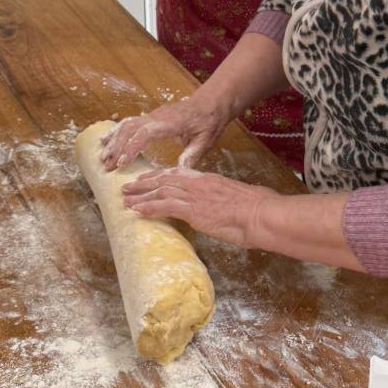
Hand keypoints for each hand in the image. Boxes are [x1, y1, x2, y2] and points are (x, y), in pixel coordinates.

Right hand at [100, 95, 230, 170]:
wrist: (212, 102)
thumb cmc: (210, 120)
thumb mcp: (206, 140)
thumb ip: (192, 155)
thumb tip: (180, 172)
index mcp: (170, 123)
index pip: (144, 134)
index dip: (130, 148)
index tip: (121, 163)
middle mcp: (157, 116)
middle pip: (130, 129)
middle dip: (116, 147)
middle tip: (106, 166)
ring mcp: (152, 115)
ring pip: (126, 124)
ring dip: (113, 140)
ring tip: (102, 157)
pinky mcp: (151, 116)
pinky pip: (129, 122)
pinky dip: (116, 131)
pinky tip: (106, 140)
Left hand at [121, 167, 279, 248]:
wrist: (261, 213)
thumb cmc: (257, 209)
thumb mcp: (238, 199)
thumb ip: (225, 201)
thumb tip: (224, 208)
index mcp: (209, 180)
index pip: (178, 174)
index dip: (160, 176)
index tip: (148, 179)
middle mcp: (199, 183)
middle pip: (164, 179)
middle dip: (144, 183)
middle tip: (128, 187)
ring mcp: (195, 195)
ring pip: (160, 191)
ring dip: (141, 196)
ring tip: (125, 200)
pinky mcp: (193, 210)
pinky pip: (165, 207)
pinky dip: (149, 208)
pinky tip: (137, 212)